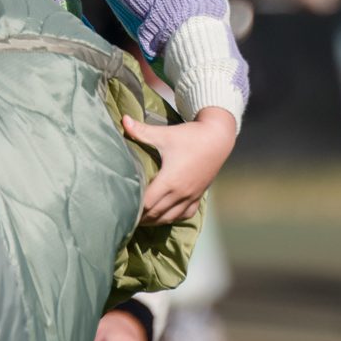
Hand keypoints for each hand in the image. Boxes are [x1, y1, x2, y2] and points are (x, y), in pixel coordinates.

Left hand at [122, 107, 235, 223]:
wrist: (218, 138)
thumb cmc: (190, 136)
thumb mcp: (164, 134)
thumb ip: (141, 131)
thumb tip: (123, 120)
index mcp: (170, 180)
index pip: (147, 203)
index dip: (133, 207)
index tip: (122, 206)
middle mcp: (180, 193)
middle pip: (156, 214)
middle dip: (141, 217)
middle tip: (127, 216)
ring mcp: (191, 196)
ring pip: (169, 218)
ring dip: (155, 220)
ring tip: (142, 219)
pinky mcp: (198, 195)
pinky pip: (185, 214)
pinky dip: (173, 217)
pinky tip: (165, 216)